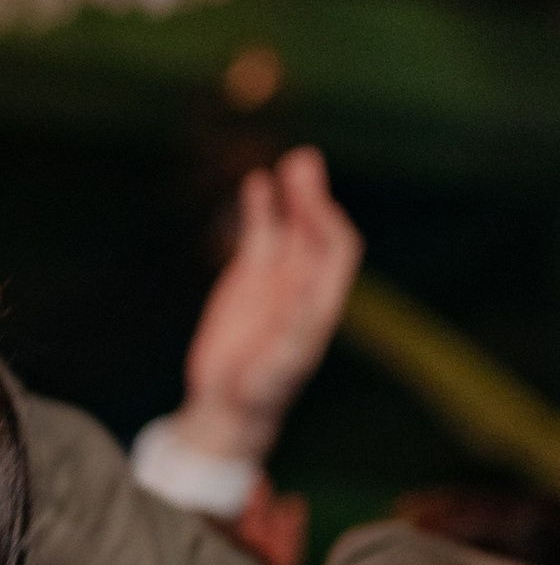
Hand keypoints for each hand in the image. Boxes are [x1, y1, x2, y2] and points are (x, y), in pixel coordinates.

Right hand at [179, 149, 361, 467]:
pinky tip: (257, 182)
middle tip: (303, 163)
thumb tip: (305, 292)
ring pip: (292, 224)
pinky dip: (261, 208)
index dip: (328, 225)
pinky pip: (261, 233)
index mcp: (321, 303)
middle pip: (318, 228)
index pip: (337, 251)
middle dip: (313, 197)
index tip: (310, 207)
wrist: (228, 402)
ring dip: (294, 194)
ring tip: (292, 161)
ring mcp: (279, 275)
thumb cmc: (260, 390)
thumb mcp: (279, 364)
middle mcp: (305, 282)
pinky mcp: (251, 275)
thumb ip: (293, 330)